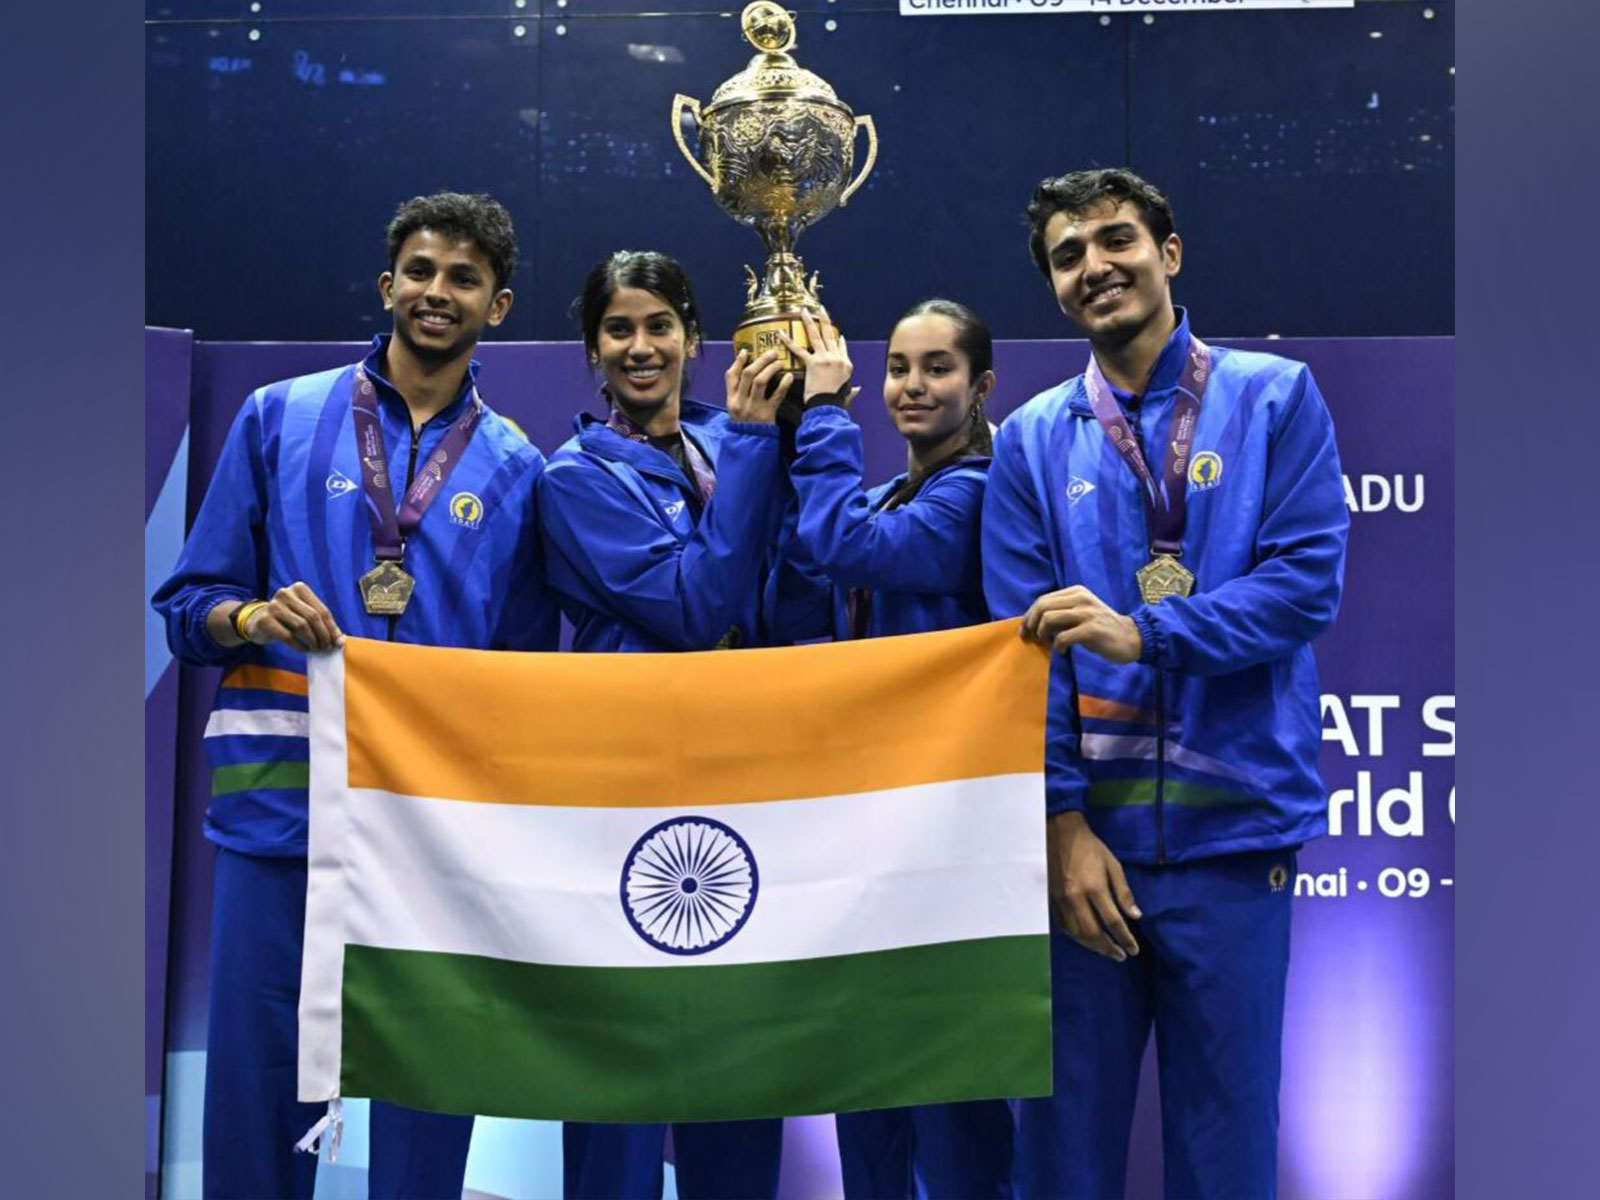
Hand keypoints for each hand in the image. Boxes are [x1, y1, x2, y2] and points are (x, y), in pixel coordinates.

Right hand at [242, 582, 343, 651]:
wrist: (257, 621)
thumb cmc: (286, 619)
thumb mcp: (303, 615)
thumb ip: (321, 623)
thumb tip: (340, 639)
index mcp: (299, 589)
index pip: (322, 610)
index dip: (332, 628)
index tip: (338, 642)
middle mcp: (286, 594)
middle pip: (313, 617)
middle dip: (324, 635)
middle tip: (327, 647)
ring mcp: (274, 606)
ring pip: (302, 626)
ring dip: (313, 641)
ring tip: (317, 649)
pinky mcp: (265, 620)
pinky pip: (288, 636)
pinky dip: (299, 645)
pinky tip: (304, 650)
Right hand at [724, 347, 793, 424]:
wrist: (750, 444)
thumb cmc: (744, 423)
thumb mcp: (735, 408)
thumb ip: (738, 391)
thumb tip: (746, 368)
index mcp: (731, 399)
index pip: (731, 376)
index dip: (738, 361)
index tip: (746, 351)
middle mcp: (740, 402)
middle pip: (748, 374)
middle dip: (760, 360)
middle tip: (771, 353)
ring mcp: (753, 408)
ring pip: (760, 381)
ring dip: (770, 368)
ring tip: (779, 362)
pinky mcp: (767, 414)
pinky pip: (776, 396)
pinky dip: (783, 384)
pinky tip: (788, 376)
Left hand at [779, 310, 857, 403]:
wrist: (829, 406)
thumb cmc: (837, 402)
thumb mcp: (848, 393)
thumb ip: (853, 390)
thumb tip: (858, 389)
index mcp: (847, 365)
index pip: (843, 348)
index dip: (840, 340)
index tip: (838, 335)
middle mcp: (837, 358)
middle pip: (830, 335)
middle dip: (825, 320)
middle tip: (821, 309)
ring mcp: (825, 358)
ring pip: (816, 336)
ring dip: (809, 322)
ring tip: (804, 311)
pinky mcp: (812, 363)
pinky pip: (799, 350)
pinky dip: (789, 341)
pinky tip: (781, 333)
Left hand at [1021, 586, 1142, 662]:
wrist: (1131, 638)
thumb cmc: (1102, 628)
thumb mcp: (1082, 613)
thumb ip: (1062, 613)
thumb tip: (1032, 623)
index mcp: (1076, 591)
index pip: (1042, 599)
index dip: (1029, 616)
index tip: (1024, 630)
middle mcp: (1081, 598)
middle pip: (1042, 607)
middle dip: (1031, 624)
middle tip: (1033, 638)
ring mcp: (1086, 613)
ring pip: (1048, 619)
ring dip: (1043, 634)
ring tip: (1049, 643)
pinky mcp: (1091, 630)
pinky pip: (1062, 637)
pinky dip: (1057, 646)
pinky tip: (1062, 651)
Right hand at [1047, 812, 1141, 960]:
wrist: (1060, 833)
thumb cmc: (1090, 847)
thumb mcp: (1112, 864)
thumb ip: (1124, 892)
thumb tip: (1136, 916)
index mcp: (1095, 888)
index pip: (1113, 922)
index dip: (1125, 938)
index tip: (1133, 949)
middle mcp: (1076, 898)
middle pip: (1093, 933)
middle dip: (1109, 948)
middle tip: (1120, 955)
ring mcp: (1061, 900)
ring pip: (1076, 933)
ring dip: (1092, 946)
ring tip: (1105, 951)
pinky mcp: (1051, 899)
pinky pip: (1063, 925)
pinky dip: (1076, 936)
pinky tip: (1084, 939)